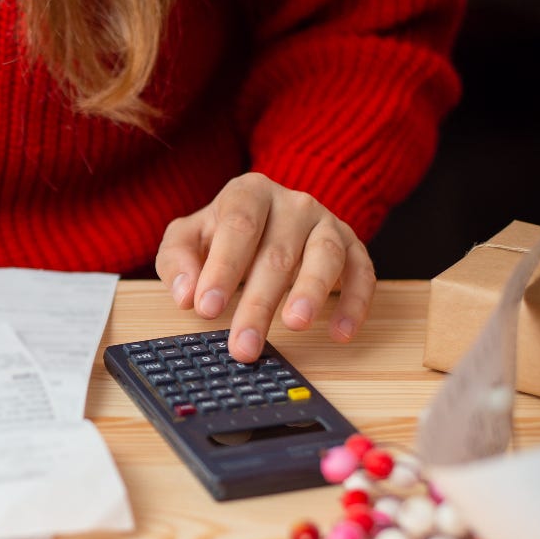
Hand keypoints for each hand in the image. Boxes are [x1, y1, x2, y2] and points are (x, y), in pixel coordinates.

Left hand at [155, 172, 374, 362]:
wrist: (268, 217)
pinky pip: (362, 272)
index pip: (238, 227)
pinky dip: (355, 303)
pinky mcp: (353, 245)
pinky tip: (340, 333)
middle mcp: (292, 203)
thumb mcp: (187, 238)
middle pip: (277, 253)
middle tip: (243, 345)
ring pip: (325, 255)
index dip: (223, 268)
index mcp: (248, 193)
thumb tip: (185, 295)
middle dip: (258, 304)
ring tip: (295, 324)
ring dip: (311, 292)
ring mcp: (326, 222)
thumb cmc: (221, 234)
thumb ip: (177, 260)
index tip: (207, 308)